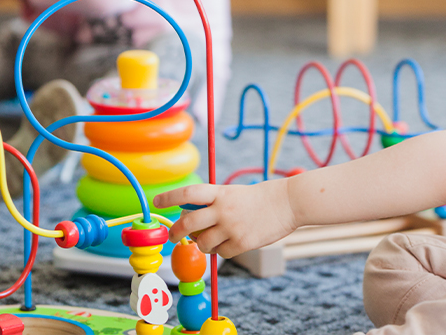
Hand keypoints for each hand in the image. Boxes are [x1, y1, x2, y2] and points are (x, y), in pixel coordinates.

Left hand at [155, 179, 297, 257]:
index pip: (188, 193)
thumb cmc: (258, 198)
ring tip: (213, 239)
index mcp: (220, 193)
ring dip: (203, 244)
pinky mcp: (242, 243)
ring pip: (203, 243)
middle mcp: (223, 209)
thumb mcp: (232, 193)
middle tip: (173, 236)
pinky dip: (223, 250)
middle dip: (176, 232)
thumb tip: (189, 221)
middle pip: (188, 223)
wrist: (288, 203)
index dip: (170, 197)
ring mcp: (232, 228)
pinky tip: (233, 242)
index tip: (157, 202)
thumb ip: (212, 204)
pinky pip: (222, 253)